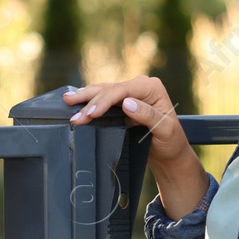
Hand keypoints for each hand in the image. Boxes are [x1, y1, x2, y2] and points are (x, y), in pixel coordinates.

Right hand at [63, 75, 208, 218]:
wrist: (169, 152)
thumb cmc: (171, 142)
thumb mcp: (165, 130)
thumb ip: (148, 116)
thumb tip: (127, 103)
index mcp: (151, 88)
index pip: (122, 90)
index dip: (103, 101)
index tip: (90, 114)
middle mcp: (140, 86)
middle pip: (109, 89)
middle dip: (89, 101)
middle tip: (74, 115)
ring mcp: (130, 92)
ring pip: (102, 91)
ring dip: (84, 98)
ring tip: (67, 101)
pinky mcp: (121, 101)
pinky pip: (102, 97)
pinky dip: (89, 101)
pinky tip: (76, 102)